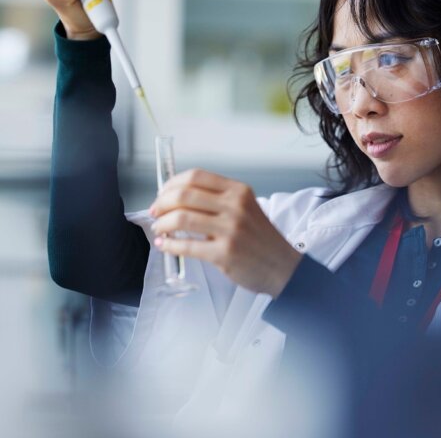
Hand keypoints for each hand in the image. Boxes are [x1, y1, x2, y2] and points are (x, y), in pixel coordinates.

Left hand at [149, 169, 302, 297]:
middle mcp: (235, 206)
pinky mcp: (224, 253)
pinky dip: (170, 245)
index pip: (196, 176)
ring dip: (162, 224)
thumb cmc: (262, 240)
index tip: (163, 194)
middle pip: (184, 195)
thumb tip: (178, 199)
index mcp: (239, 191)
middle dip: (161, 203)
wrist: (283, 267)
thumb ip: (219, 201)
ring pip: (181, 218)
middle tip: (155, 212)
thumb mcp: (247, 208)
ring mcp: (230, 230)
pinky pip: (186, 245)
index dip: (172, 184)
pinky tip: (166, 245)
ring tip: (159, 229)